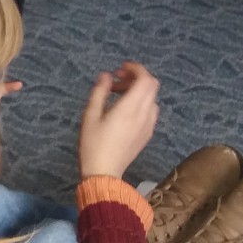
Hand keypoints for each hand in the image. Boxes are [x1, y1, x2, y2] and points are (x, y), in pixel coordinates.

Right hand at [76, 61, 158, 180]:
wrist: (104, 173)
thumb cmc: (93, 143)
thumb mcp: (90, 115)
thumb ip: (99, 92)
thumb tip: (106, 75)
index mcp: (130, 108)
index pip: (145, 79)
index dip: (135, 69)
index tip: (120, 69)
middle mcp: (144, 114)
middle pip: (152, 86)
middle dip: (136, 78)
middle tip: (117, 81)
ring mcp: (148, 125)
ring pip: (152, 98)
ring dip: (139, 91)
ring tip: (119, 96)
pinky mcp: (147, 134)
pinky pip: (150, 111)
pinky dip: (141, 103)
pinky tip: (125, 112)